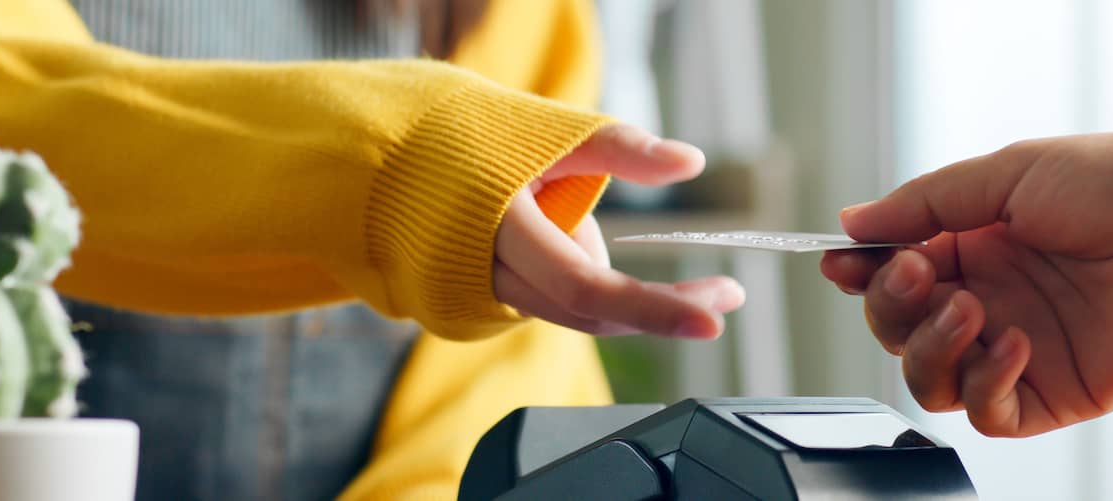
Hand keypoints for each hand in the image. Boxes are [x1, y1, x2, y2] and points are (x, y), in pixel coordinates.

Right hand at [495, 124, 744, 338]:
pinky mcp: (475, 306)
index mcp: (499, 228)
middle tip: (723, 292)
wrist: (389, 156)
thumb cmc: (470, 135)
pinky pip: (544, 300)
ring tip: (571, 208)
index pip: (589, 287)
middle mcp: (484, 276)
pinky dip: (570, 276)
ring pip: (568, 309)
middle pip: (590, 313)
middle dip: (662, 307)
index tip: (718, 315)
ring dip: (605, 278)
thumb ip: (620, 147)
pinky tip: (551, 234)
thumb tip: (691, 161)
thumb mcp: (550, 128)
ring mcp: (475, 298)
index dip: (655, 308)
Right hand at [821, 131, 1112, 436]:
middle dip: (892, 306)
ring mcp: (1017, 350)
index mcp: (975, 246)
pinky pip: (988, 412)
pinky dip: (984, 383)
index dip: (861, 272)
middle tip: (917, 273)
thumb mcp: (1012, 172)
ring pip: (930, 380)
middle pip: (899, 330)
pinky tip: (1013, 343)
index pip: (892, 273)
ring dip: (931, 348)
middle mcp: (990, 300)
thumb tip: (854, 221)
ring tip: (970, 308)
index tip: (843, 261)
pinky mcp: (1052, 393)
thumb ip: (928, 203)